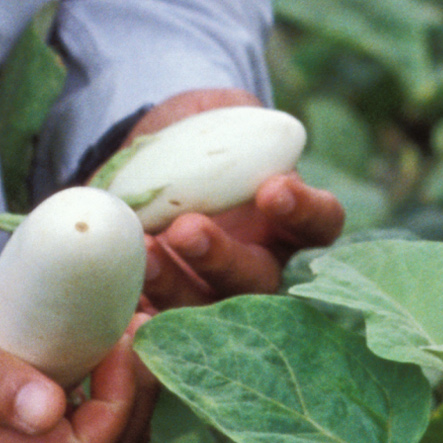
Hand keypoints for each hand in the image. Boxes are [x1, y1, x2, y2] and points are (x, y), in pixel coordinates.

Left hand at [121, 87, 346, 306]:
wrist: (136, 162)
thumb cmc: (193, 136)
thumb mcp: (213, 115)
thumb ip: (232, 119)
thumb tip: (241, 122)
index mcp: (286, 220)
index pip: (320, 223)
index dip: (305, 211)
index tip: (274, 189)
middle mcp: (257, 265)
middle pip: (258, 280)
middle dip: (223, 257)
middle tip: (187, 229)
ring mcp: (207, 294)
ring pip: (204, 309)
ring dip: (173, 287)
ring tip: (144, 253)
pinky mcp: (159, 308)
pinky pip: (155, 327)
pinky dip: (138, 322)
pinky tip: (122, 311)